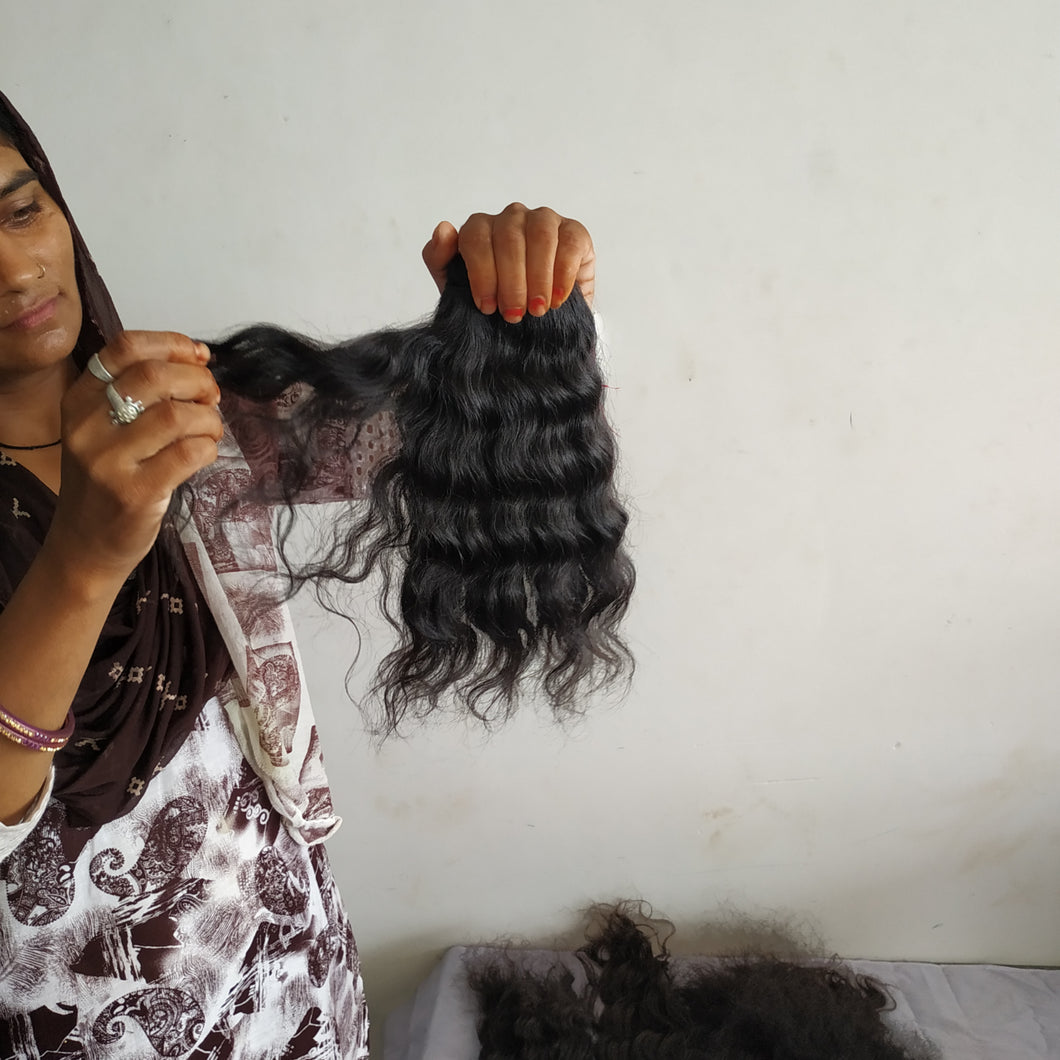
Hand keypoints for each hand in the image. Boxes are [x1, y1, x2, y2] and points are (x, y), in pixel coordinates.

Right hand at [48, 331, 222, 582]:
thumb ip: (143, 393)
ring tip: (209, 431)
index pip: (126, 348)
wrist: (85, 545)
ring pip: (177, 415)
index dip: (172, 344)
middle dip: (199, 381)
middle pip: (155, 376)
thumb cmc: (107, 481)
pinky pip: (189, 453)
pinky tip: (204, 454)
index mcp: (79, 399)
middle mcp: (87, 425)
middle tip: (212, 398)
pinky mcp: (136, 492)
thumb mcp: (106, 428)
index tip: (198, 357)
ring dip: (209, 419)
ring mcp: (108, 460)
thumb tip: (199, 356)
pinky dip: (209, 448)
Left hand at [422, 202, 594, 322]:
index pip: (476, 237)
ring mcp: (544, 220)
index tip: (486, 307)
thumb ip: (439, 258)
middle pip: (509, 237)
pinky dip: (563, 273)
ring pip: (540, 235)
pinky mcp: (574, 232)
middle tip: (513, 315)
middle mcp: (512, 217)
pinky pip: (569, 242)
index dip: (481, 273)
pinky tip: (557, 299)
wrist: (532, 320)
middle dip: (510, 281)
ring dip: (538, 276)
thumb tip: (444, 229)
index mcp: (481, 227)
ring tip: (537, 309)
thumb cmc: (494, 300)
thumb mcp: (457, 286)